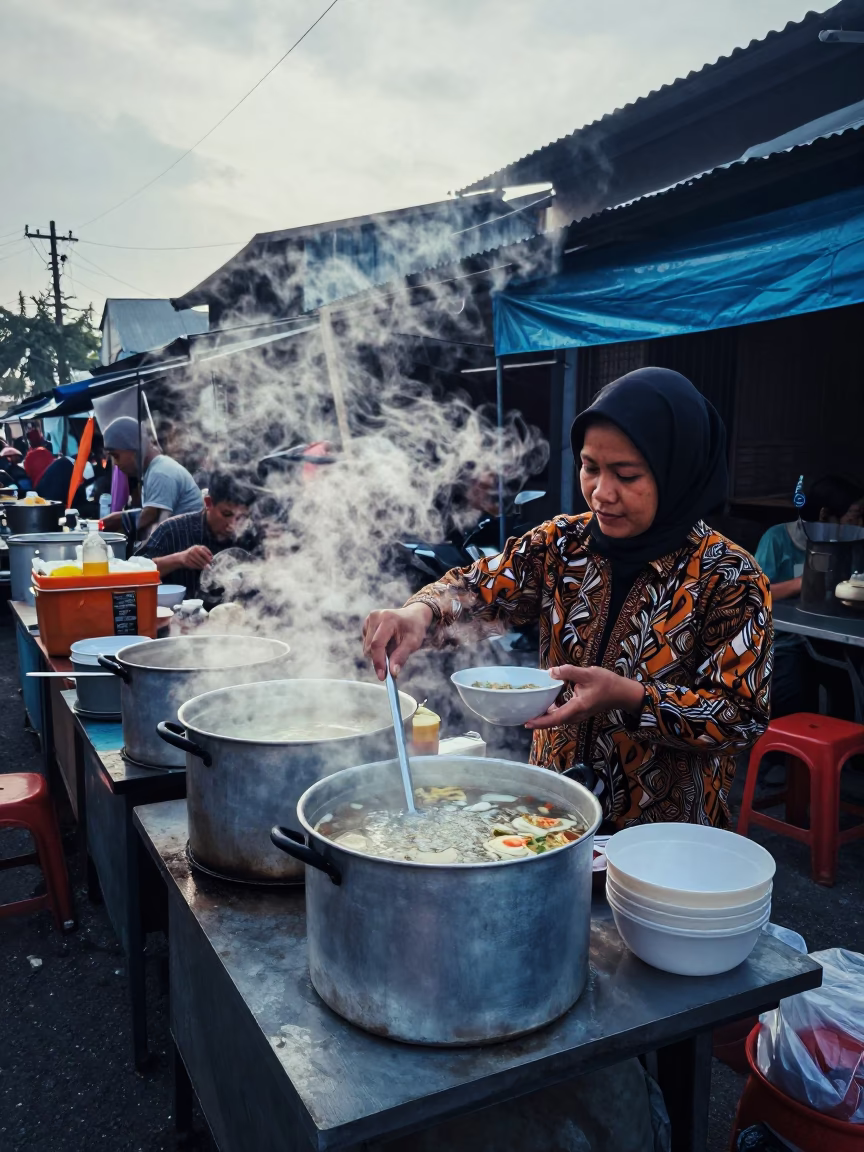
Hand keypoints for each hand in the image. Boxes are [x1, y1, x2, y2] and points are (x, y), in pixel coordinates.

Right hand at [180, 545, 213, 569]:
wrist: (181, 557)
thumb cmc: (192, 555)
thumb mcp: (198, 552)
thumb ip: (204, 554)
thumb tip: (211, 559)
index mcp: (196, 547)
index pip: (204, 548)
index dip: (209, 553)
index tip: (212, 558)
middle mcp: (192, 550)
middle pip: (201, 555)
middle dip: (206, 560)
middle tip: (210, 564)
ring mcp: (189, 555)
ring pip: (198, 560)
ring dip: (203, 565)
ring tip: (207, 568)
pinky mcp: (186, 561)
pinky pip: (193, 564)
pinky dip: (198, 566)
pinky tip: (201, 568)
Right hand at [363, 603, 432, 679]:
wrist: (412, 616)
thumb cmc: (414, 629)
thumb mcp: (413, 642)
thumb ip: (401, 656)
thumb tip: (392, 672)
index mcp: (388, 619)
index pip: (377, 644)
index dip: (378, 661)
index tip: (382, 677)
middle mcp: (375, 617)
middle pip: (370, 647)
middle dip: (379, 659)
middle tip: (392, 663)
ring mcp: (369, 619)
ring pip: (366, 647)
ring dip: (378, 654)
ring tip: (392, 648)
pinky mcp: (366, 624)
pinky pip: (366, 644)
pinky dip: (375, 649)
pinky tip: (386, 643)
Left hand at [524, 664, 644, 729]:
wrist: (622, 693)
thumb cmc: (607, 683)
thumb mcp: (587, 674)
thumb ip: (568, 672)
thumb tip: (551, 672)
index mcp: (577, 707)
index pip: (555, 718)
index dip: (540, 722)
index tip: (527, 723)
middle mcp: (576, 715)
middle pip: (554, 721)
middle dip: (539, 720)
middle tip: (524, 713)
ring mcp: (578, 715)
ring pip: (558, 719)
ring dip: (546, 715)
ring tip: (532, 708)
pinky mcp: (580, 712)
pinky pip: (563, 715)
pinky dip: (553, 711)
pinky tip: (548, 701)